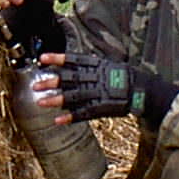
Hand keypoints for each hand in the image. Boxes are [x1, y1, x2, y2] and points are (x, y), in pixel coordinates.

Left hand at [34, 51, 178, 125]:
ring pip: (74, 96)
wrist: (142, 90)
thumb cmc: (124, 76)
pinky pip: (84, 113)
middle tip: (35, 85)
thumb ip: (90, 65)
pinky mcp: (102, 108)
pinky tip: (58, 120)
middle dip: (51, 82)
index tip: (42, 58)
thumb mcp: (108, 64)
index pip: (74, 60)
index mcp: (97, 65)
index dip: (58, 59)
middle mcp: (96, 78)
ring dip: (56, 100)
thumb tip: (71, 63)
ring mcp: (99, 93)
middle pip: (70, 79)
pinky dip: (71, 117)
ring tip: (40, 102)